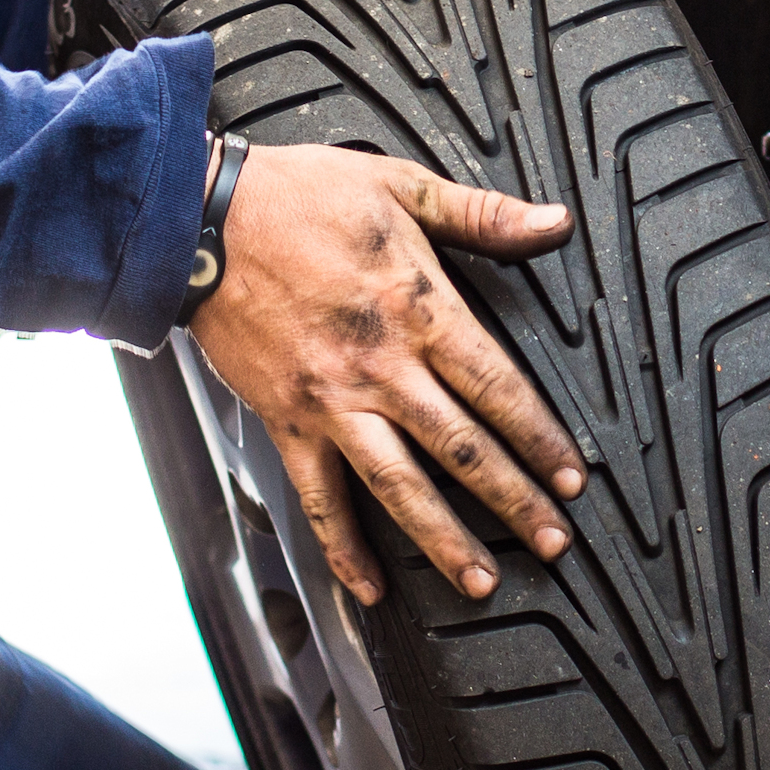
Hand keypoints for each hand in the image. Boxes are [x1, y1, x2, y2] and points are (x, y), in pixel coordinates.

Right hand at [186, 142, 584, 603]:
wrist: (198, 220)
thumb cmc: (295, 197)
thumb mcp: (400, 184)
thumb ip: (483, 213)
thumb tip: (553, 222)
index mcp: (417, 307)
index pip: (497, 387)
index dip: (541, 437)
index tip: (571, 477)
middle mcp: (379, 366)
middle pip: (461, 448)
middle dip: (513, 501)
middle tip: (552, 542)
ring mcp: (331, 401)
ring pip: (398, 485)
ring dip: (442, 540)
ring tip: (479, 580)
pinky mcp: (287, 421)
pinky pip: (319, 496)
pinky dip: (341, 547)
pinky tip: (367, 585)